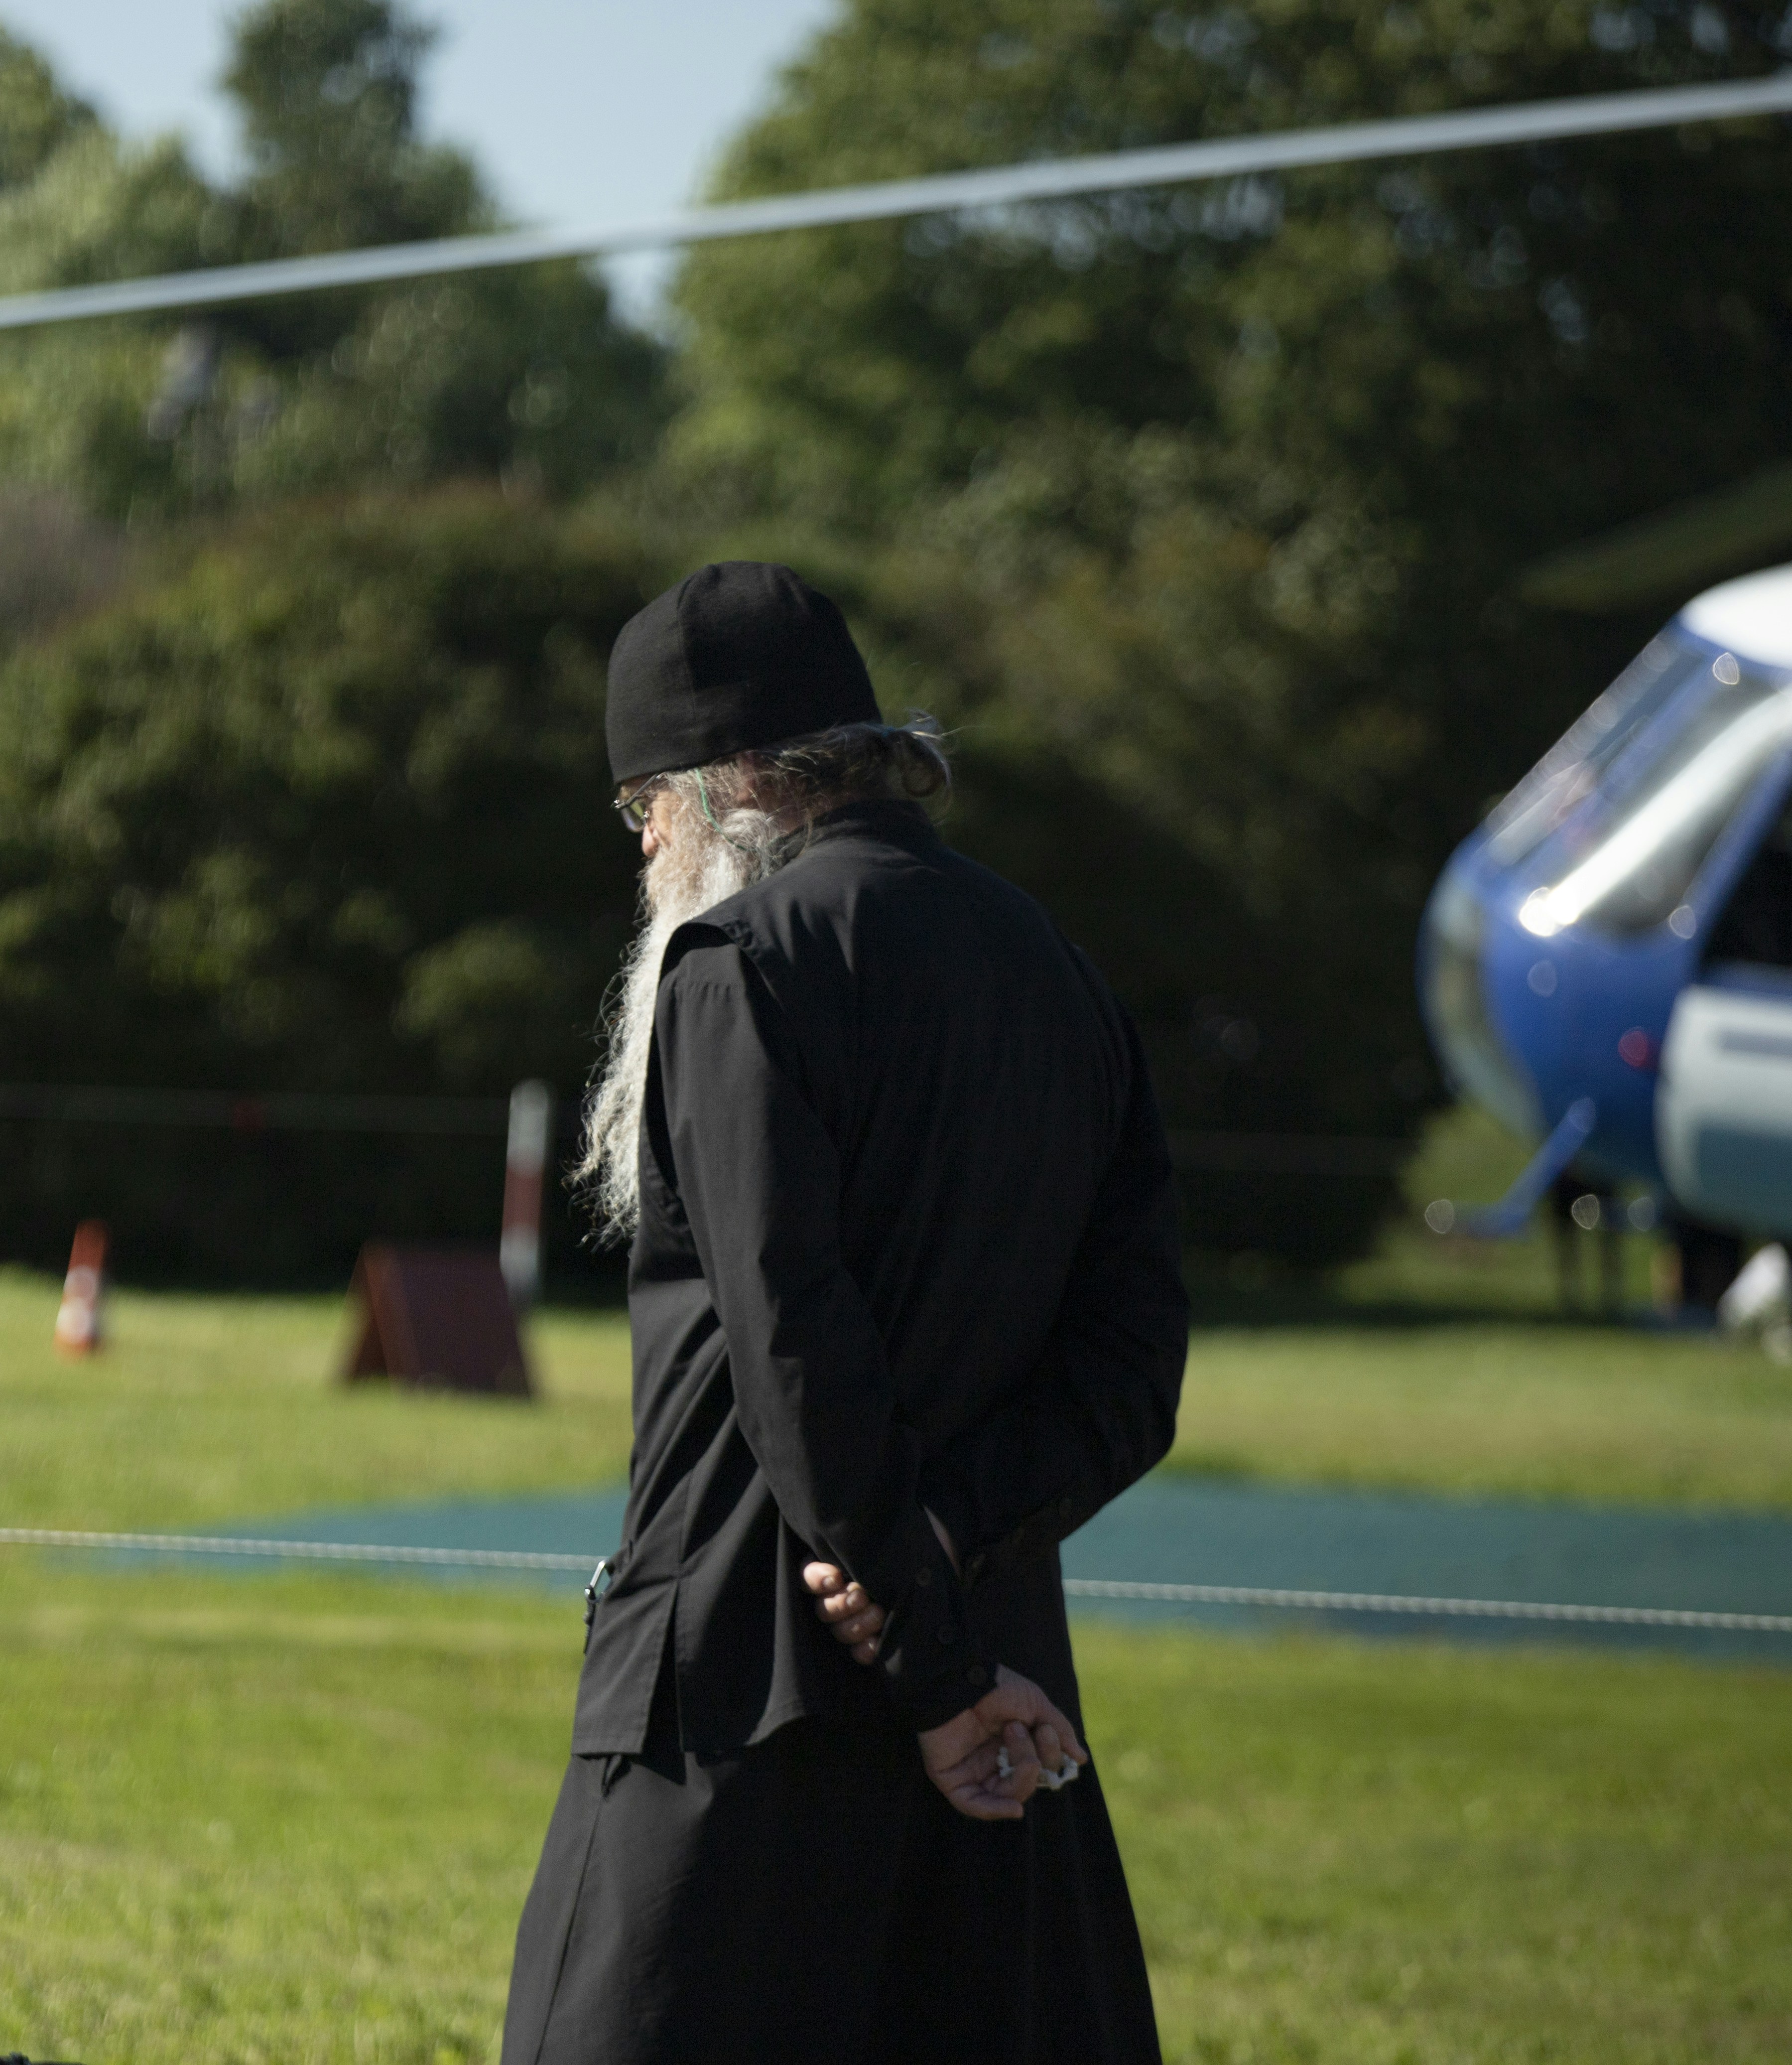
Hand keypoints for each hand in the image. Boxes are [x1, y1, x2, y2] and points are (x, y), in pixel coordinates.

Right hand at [801, 1508, 955, 1665]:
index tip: (836, 1577)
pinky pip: (858, 1652)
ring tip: (878, 1614)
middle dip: (840, 1604)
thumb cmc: (916, 1545)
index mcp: (837, 1566)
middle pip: (823, 1608)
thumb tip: (847, 1537)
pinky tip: (877, 1645)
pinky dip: (866, 1649)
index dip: (816, 1578)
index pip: (808, 1576)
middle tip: (861, 1595)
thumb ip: (868, 1541)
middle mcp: (841, 1595)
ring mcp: (855, 1620)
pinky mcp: (873, 1640)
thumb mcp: (892, 1535)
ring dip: (855, 1625)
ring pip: (839, 1631)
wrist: (951, 1571)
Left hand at [918, 1665, 1087, 1822]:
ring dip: (1019, 1771)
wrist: (961, 1680)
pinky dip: (997, 1810)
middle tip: (1019, 1728)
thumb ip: (1059, 1732)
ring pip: (1008, 1795)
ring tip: (1011, 1734)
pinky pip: (975, 1806)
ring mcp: (975, 1772)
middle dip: (1033, 1760)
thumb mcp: (1036, 1704)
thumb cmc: (996, 1687)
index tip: (1045, 1730)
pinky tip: (1015, 1809)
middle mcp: (996, 1761)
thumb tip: (1080, 1759)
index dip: (1050, 1756)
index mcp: (1015, 1744)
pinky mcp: (954, 1779)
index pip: (1042, 1768)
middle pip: (1027, 1784)